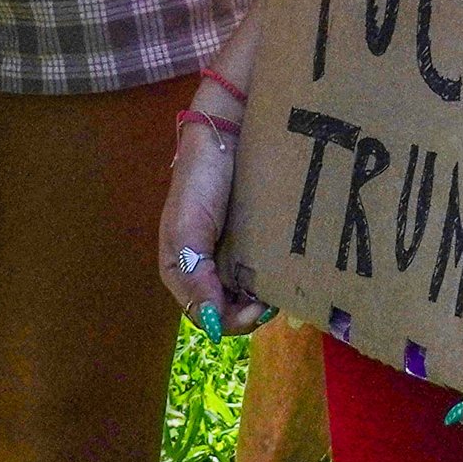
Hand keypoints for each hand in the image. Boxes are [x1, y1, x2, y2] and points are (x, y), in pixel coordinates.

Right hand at [159, 116, 265, 337]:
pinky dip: (270, 281)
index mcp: (179, 268)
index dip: (229, 320)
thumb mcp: (188, 229)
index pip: (204, 314)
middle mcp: (203, 268)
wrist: (226, 136)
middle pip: (225, 311)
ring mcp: (228, 257)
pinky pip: (259, 275)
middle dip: (248, 312)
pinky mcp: (250, 245)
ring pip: (244, 296)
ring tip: (279, 286)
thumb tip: (210, 325)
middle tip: (271, 299)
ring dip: (261, 299)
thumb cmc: (200, 181)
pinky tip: (283, 273)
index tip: (256, 307)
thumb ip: (194, 275)